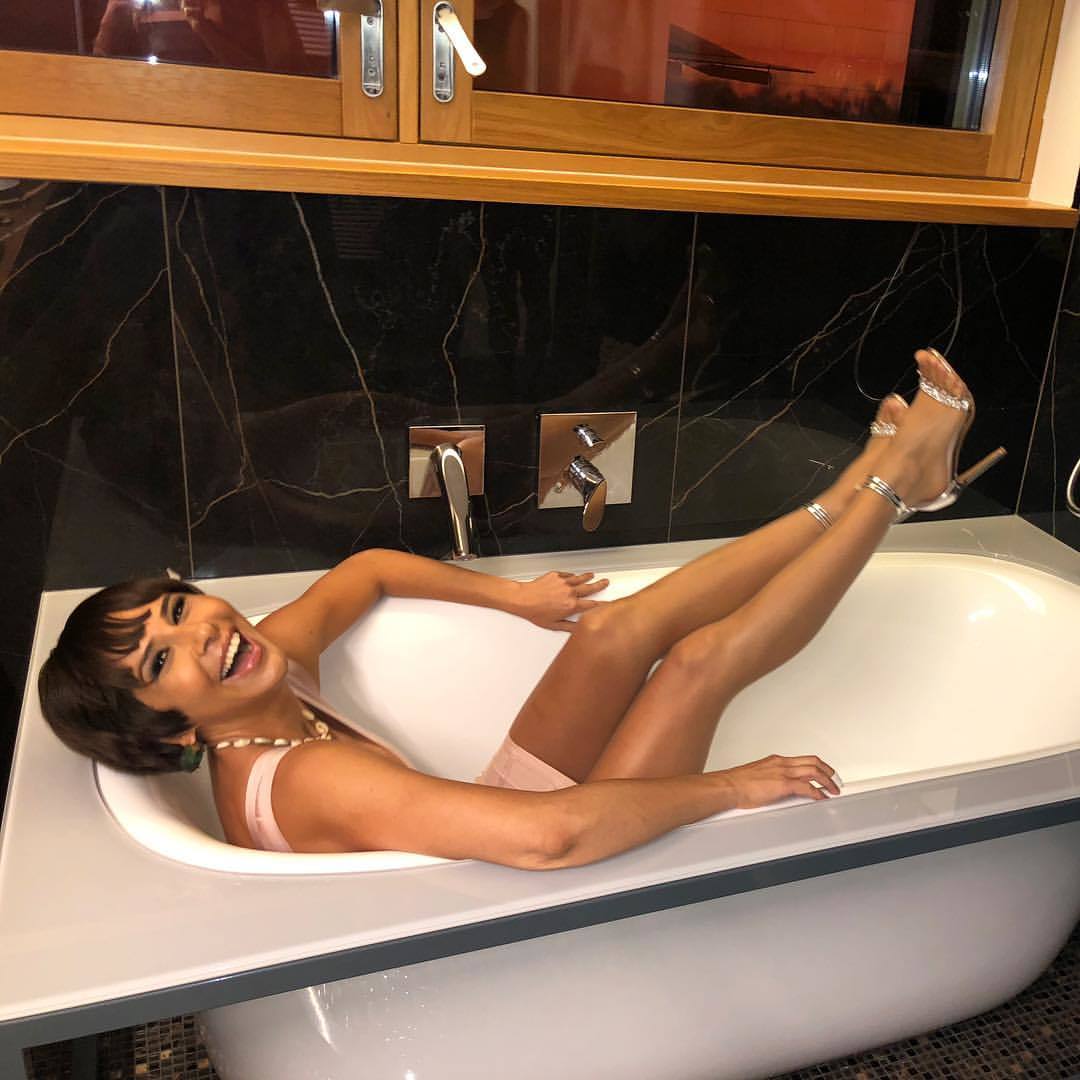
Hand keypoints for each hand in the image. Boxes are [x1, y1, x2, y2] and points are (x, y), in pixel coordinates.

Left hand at [514, 571, 608, 630]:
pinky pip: (568, 575)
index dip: (602, 604)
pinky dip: (572, 576)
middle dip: (599, 585)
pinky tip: (573, 576)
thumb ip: (570, 626)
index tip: (607, 603)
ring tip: (592, 575)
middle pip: (590, 587)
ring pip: (580, 578)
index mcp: (571, 606)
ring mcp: (563, 582)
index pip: (592, 604)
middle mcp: (570, 592)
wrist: (523, 598)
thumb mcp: (554, 625)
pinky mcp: (556, 575)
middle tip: (605, 582)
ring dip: (587, 576)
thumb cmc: (535, 612)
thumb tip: (579, 628)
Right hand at [714, 754, 840, 807]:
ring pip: (814, 771)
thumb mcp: (757, 775)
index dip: (817, 765)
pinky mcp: (783, 785)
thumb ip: (770, 779)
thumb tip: (773, 787)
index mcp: (775, 760)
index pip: (802, 760)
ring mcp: (783, 773)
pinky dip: (818, 793)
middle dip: (828, 771)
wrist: (728, 786)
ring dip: (828, 781)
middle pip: (813, 762)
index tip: (823, 772)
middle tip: (835, 780)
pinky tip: (821, 798)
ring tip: (833, 789)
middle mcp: (782, 763)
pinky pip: (807, 787)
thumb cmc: (737, 783)